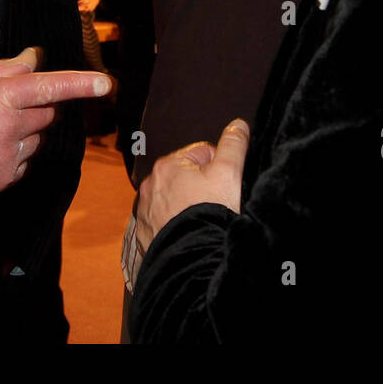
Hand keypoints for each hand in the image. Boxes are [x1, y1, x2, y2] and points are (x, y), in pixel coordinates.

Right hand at [0, 47, 112, 201]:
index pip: (48, 86)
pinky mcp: (5, 179)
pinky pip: (26, 159)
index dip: (81, 83)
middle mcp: (8, 128)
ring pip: (39, 137)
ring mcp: (8, 157)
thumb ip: (3, 69)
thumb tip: (33, 58)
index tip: (106, 83)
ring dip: (27, 129)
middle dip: (38, 104)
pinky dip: (16, 151)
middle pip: (48, 111)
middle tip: (6, 102)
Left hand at [135, 119, 247, 253]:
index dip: (220, 168)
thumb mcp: (229, 173)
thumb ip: (234, 145)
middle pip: (187, 176)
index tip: (225, 186)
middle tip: (216, 205)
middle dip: (202, 187)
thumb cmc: (210, 213)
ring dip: (187, 205)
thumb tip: (238, 124)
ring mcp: (144, 210)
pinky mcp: (144, 233)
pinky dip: (175, 225)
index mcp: (168, 164)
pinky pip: (164, 221)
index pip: (203, 153)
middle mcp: (150, 185)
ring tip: (203, 221)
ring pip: (174, 199)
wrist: (193, 259)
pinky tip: (189, 233)